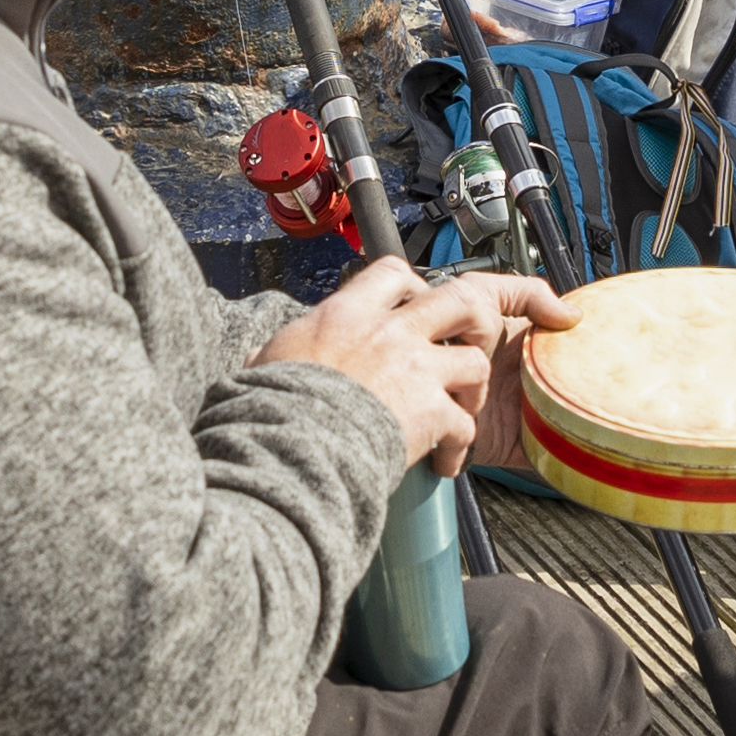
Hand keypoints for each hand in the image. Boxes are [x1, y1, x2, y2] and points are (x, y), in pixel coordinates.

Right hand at [278, 258, 559, 474]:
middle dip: (476, 319)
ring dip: (474, 388)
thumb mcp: (268, 362)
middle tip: (469, 343)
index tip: (416, 305)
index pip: (394, 273)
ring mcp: (416, 370)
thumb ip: (274, 353)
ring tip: (460, 410)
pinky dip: (458, 447)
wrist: (289, 446)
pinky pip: (465, 426)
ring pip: (475, 362)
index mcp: (348, 314)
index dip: (414, 286)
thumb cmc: (271, 408)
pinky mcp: (432, 412)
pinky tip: (443, 463)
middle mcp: (390, 333)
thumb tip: (258, 356)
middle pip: (461, 298)